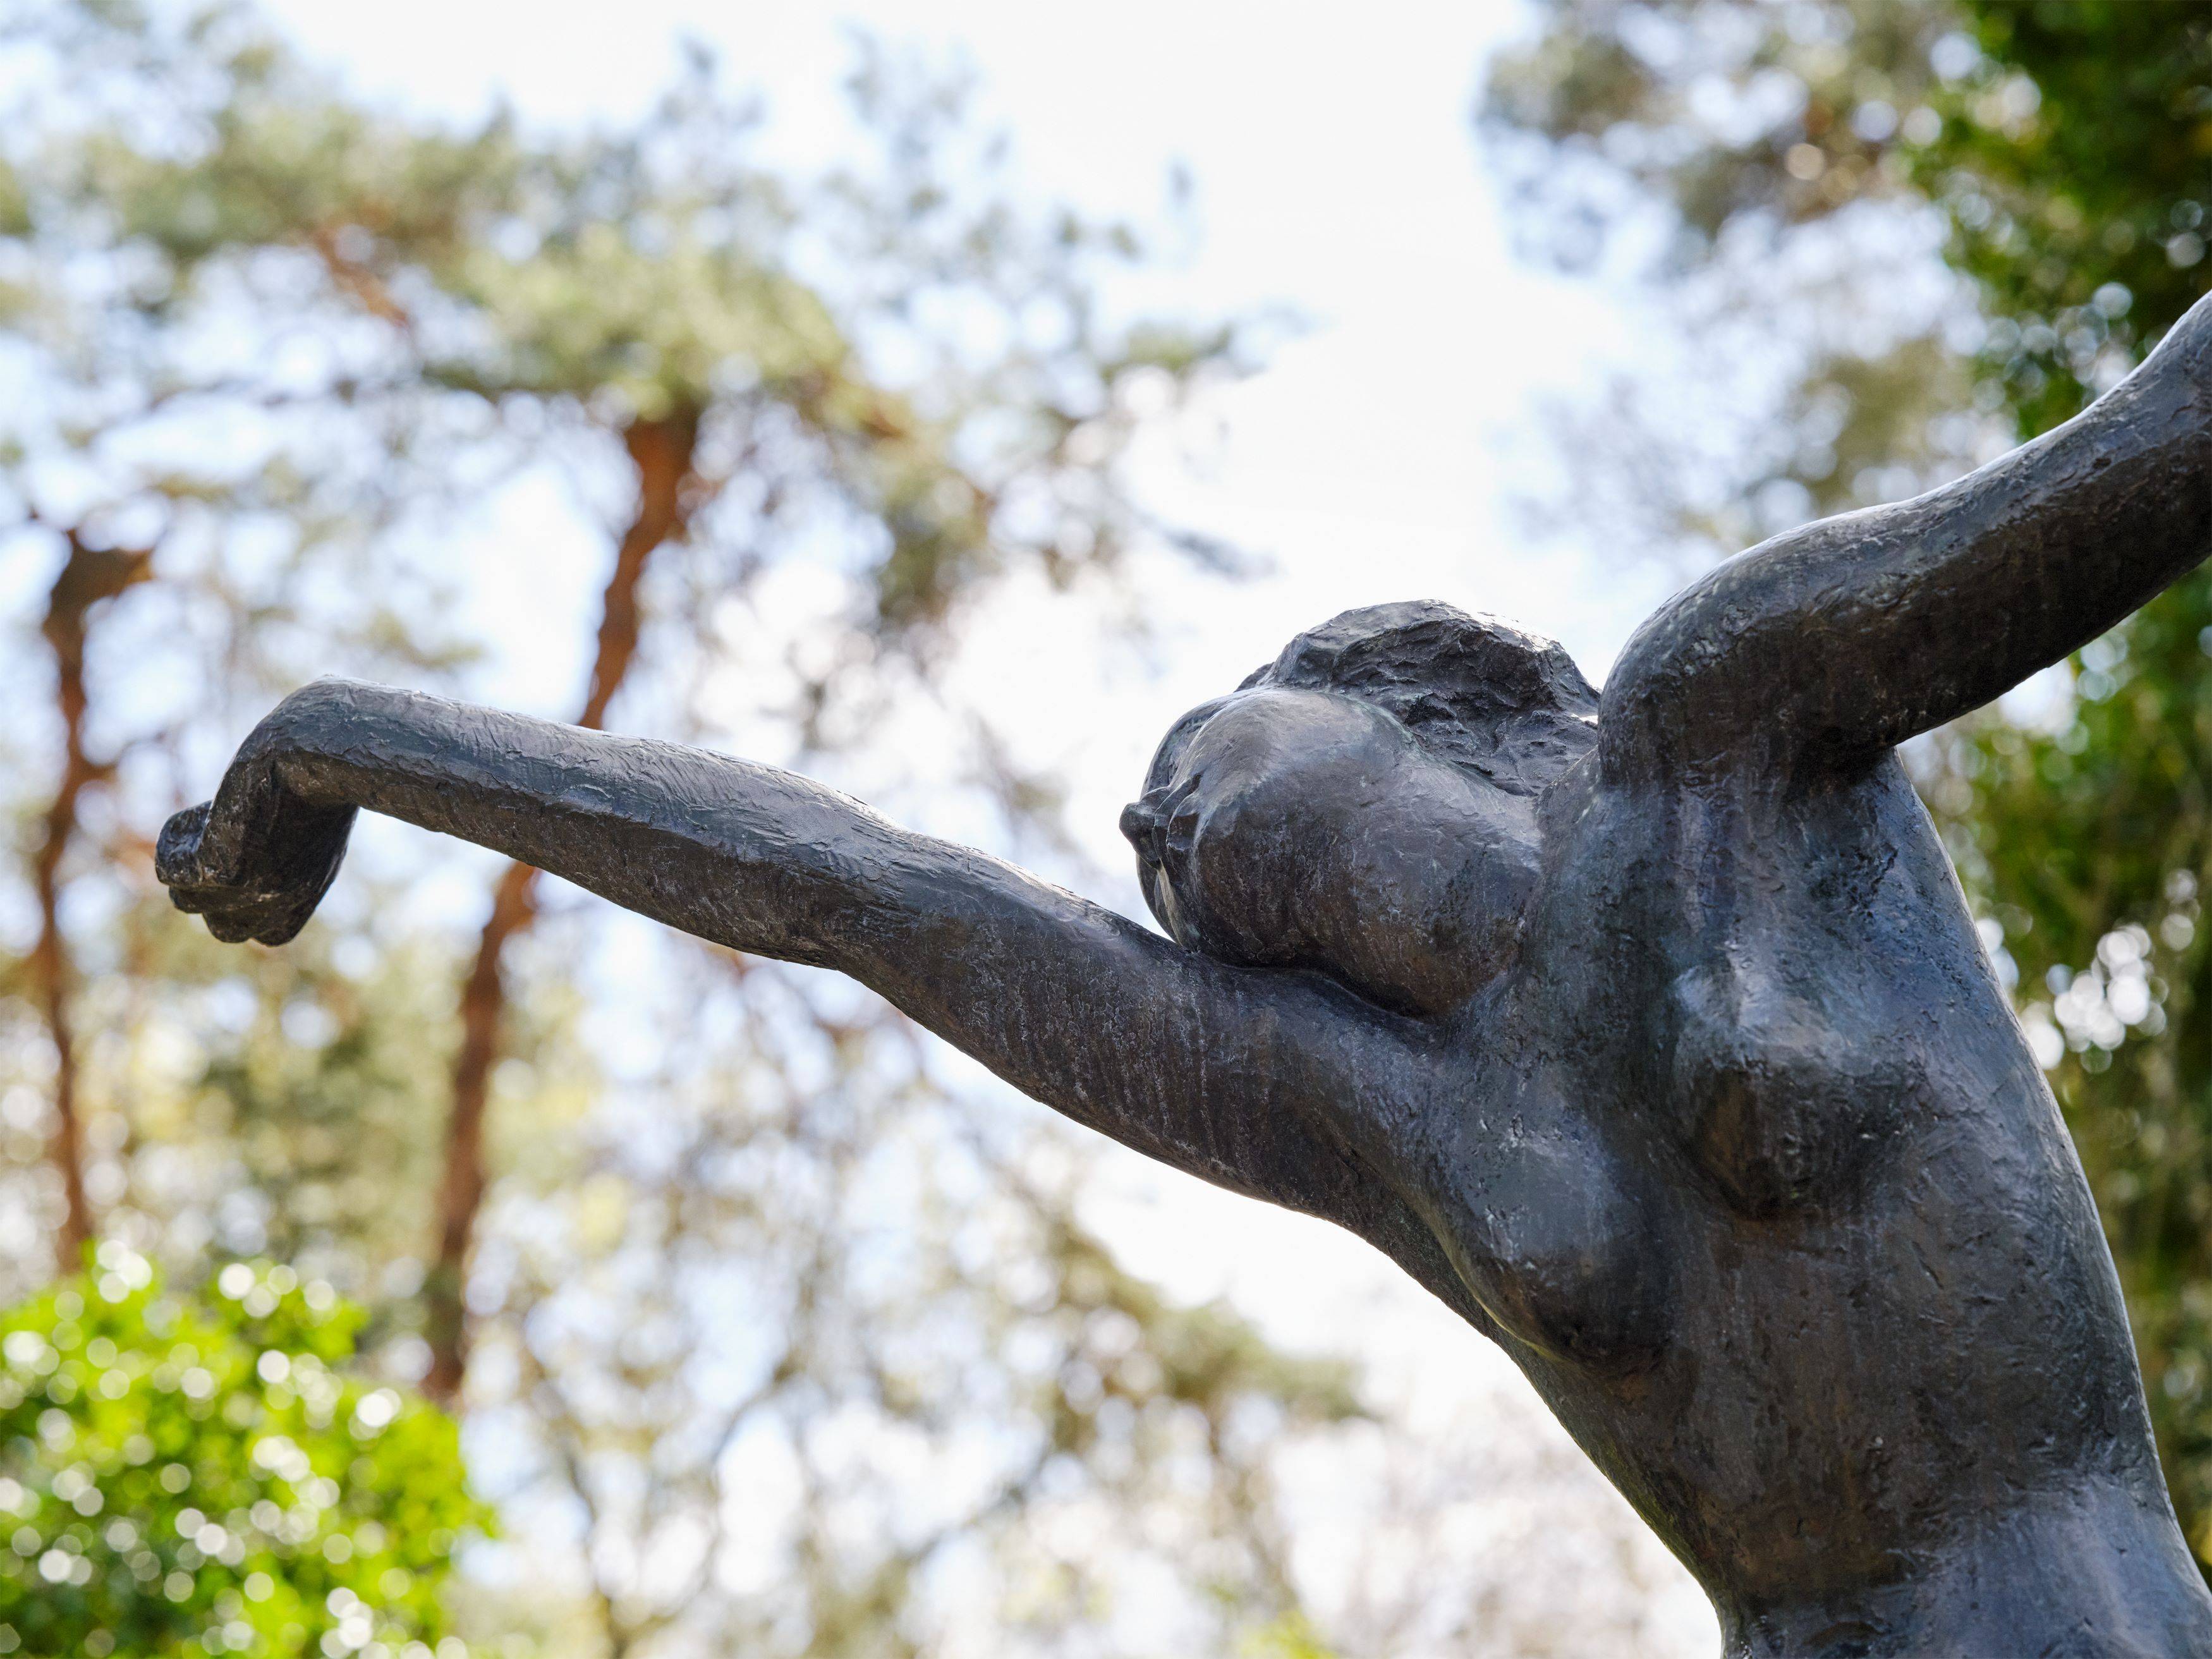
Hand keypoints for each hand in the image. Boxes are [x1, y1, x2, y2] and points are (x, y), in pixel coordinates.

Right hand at [157, 697, 356, 945]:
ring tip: (208, 821)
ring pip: (186, 902)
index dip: (249, 900)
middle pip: (223, 929)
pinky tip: (198, 812)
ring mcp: (254, 890)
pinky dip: (174, 839)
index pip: (267, 933)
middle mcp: (281, 900)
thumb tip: (245, 857)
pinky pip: (171, 872)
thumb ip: (288, 850)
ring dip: (185, 862)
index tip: (248, 855)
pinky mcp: (227, 870)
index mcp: (307, 893)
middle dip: (213, 889)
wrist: (323, 751)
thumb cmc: (326, 770)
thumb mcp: (315, 818)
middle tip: (222, 839)